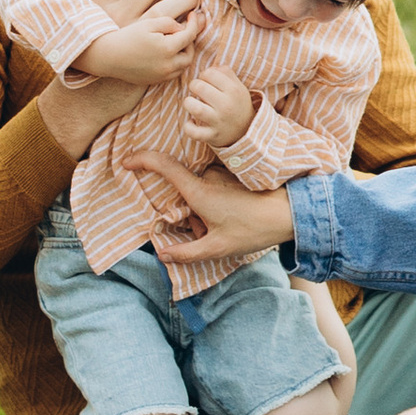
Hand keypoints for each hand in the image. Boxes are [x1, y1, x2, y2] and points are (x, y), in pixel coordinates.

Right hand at [73, 0, 199, 88]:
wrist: (108, 55)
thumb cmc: (127, 36)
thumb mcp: (149, 23)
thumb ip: (170, 22)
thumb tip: (182, 28)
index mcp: (168, 48)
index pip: (190, 35)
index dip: (194, 23)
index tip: (193, 14)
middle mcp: (168, 65)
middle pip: (189, 54)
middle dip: (190, 41)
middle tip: (183, 29)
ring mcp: (161, 76)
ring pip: (182, 66)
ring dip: (183, 54)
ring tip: (175, 41)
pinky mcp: (155, 81)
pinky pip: (172, 73)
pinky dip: (174, 63)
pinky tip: (166, 53)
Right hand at [129, 155, 292, 270]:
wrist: (289, 213)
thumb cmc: (253, 230)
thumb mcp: (218, 248)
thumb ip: (187, 253)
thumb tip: (162, 255)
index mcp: (198, 191)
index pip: (163, 165)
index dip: (141, 159)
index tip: (126, 162)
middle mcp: (207, 177)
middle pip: (183, 191)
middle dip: (190, 216)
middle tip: (208, 233)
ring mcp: (221, 174)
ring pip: (201, 194)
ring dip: (206, 214)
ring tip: (227, 229)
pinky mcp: (233, 177)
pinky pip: (215, 192)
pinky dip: (218, 207)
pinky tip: (236, 221)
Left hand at [180, 61, 253, 155]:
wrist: (247, 130)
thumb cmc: (237, 103)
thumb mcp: (238, 85)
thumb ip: (225, 72)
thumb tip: (210, 68)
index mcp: (233, 90)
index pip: (209, 73)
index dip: (204, 75)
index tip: (206, 81)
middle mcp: (227, 106)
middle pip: (199, 87)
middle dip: (194, 86)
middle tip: (198, 91)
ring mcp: (219, 122)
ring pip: (195, 108)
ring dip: (188, 103)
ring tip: (192, 104)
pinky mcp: (212, 136)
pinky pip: (194, 132)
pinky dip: (188, 127)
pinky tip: (191, 121)